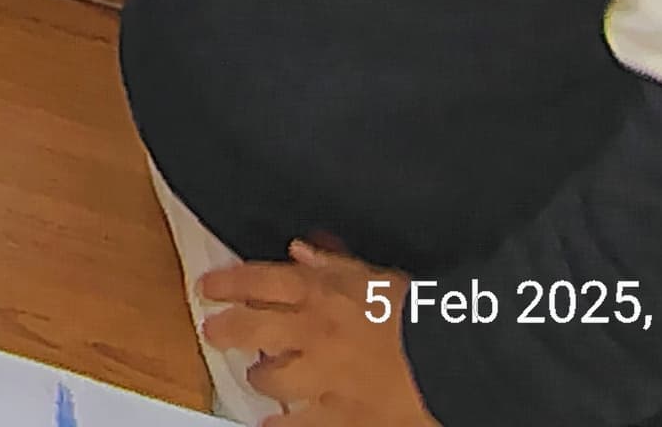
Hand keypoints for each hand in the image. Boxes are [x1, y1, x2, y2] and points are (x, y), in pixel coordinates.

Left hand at [199, 246, 435, 424]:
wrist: (453, 360)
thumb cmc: (423, 314)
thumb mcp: (379, 277)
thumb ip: (337, 266)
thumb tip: (303, 251)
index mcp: (324, 293)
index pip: (259, 280)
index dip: (228, 282)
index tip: (208, 286)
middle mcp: (314, 333)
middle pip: (252, 327)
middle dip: (226, 329)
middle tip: (214, 330)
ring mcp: (324, 376)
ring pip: (272, 377)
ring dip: (261, 376)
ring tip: (257, 376)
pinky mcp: (342, 415)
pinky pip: (301, 425)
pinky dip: (283, 426)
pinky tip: (268, 426)